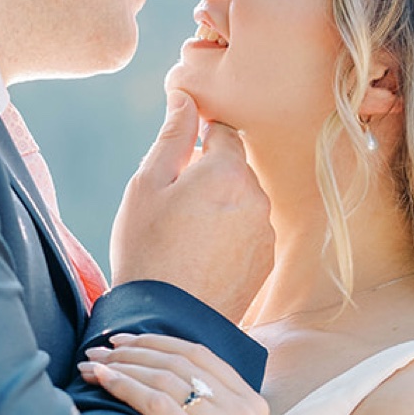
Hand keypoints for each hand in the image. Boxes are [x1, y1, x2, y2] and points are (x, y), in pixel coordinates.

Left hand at [78, 334, 268, 414]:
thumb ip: (207, 410)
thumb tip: (157, 369)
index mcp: (254, 406)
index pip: (200, 355)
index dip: (157, 341)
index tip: (123, 341)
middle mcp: (245, 412)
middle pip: (180, 359)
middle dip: (133, 349)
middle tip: (98, 349)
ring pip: (164, 376)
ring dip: (121, 365)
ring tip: (90, 365)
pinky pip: (154, 402)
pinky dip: (122, 386)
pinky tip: (98, 382)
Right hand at [109, 91, 273, 323]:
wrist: (166, 320)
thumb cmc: (147, 249)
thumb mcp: (147, 185)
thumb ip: (172, 135)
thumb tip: (185, 95)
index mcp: (227, 170)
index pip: (222, 131)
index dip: (196, 144)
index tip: (176, 166)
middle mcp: (257, 196)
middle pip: (234, 168)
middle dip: (209, 177)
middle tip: (173, 208)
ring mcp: (265, 231)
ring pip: (242, 201)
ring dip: (221, 207)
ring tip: (185, 238)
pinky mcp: (266, 261)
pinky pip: (249, 232)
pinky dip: (230, 237)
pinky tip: (201, 257)